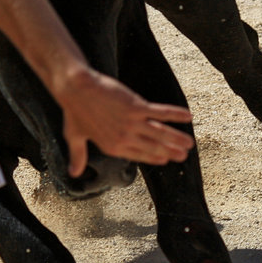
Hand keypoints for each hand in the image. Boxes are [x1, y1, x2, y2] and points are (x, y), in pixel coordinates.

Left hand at [58, 67, 194, 176]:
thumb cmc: (74, 111)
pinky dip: (175, 114)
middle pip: (153, 146)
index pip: (138, 155)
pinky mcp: (136, 107)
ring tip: (189, 143)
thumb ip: (78, 156)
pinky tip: (188, 116)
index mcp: (112, 147)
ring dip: (177, 138)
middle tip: (183, 155)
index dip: (154, 157)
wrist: (76, 89)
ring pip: (160, 133)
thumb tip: (72, 173)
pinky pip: (161, 113)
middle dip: (170, 151)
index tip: (165, 160)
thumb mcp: (74, 137)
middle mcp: (124, 138)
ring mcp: (131, 123)